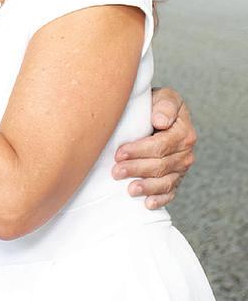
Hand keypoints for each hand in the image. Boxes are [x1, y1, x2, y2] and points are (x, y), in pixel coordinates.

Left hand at [112, 87, 195, 208]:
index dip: (139, 151)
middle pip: (160, 166)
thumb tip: (161, 121)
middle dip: (137, 169)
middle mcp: (185, 153)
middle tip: (116, 172)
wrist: (159, 113)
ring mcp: (181, 168)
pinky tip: (147, 204)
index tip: (119, 153)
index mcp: (184, 133)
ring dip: (146, 187)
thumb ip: (166, 105)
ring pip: (165, 182)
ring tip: (129, 190)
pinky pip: (170, 192)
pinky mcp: (175, 178)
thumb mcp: (164, 97)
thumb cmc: (158, 104)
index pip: (160, 146)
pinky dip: (159, 199)